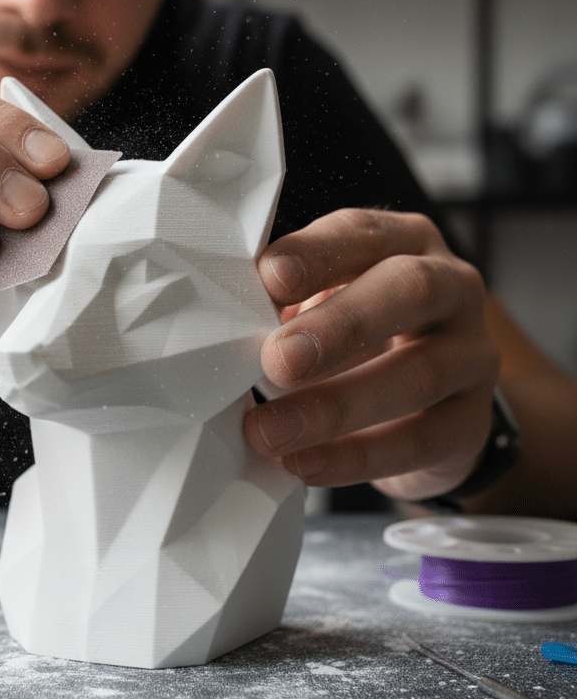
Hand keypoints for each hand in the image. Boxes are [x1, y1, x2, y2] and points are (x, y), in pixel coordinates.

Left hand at [243, 208, 499, 500]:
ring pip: (417, 374)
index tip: (269, 277)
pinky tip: (306, 464)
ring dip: (334, 406)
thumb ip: (286, 302)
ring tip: (270, 430)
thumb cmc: (360, 336)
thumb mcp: (325, 302)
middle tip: (278, 360)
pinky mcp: (471, 423)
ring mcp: (472, 355)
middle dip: (340, 325)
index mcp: (405, 243)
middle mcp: (451, 288)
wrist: (428, 405)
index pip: (364, 234)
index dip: (317, 253)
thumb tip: (226, 321)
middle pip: (409, 291)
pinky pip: (419, 441)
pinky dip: (356, 457)